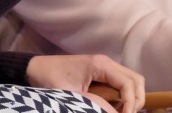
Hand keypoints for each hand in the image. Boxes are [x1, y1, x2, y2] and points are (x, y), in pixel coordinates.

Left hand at [26, 54, 144, 112]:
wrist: (35, 69)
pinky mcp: (101, 72)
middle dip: (136, 100)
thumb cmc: (51, 80)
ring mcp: (105, 66)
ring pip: (131, 80)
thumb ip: (94, 105)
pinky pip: (121, 83)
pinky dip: (124, 95)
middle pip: (136, 80)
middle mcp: (107, 62)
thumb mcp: (71, 97)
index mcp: (101, 65)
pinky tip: (114, 108)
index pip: (129, 84)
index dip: (131, 103)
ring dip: (132, 97)